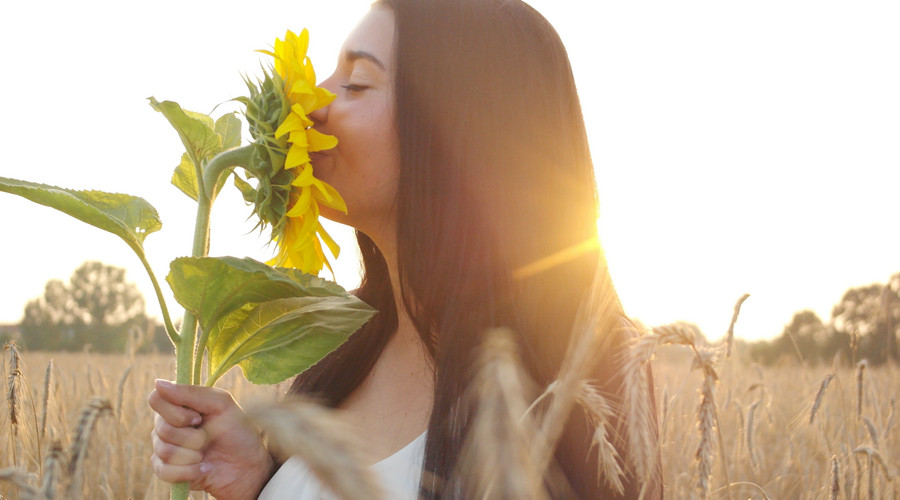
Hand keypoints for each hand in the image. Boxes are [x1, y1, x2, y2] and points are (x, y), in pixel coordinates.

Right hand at [148, 379, 274, 499]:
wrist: (248, 467)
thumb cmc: (238, 432)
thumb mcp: (221, 405)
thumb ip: (191, 393)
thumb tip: (157, 383)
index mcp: (179, 405)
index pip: (156, 399)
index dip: (176, 411)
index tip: (198, 417)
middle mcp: (167, 425)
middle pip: (161, 427)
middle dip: (191, 436)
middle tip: (208, 437)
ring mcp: (165, 448)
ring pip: (163, 450)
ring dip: (192, 454)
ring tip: (206, 454)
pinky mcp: (167, 472)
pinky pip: (164, 471)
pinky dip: (189, 471)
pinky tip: (203, 468)